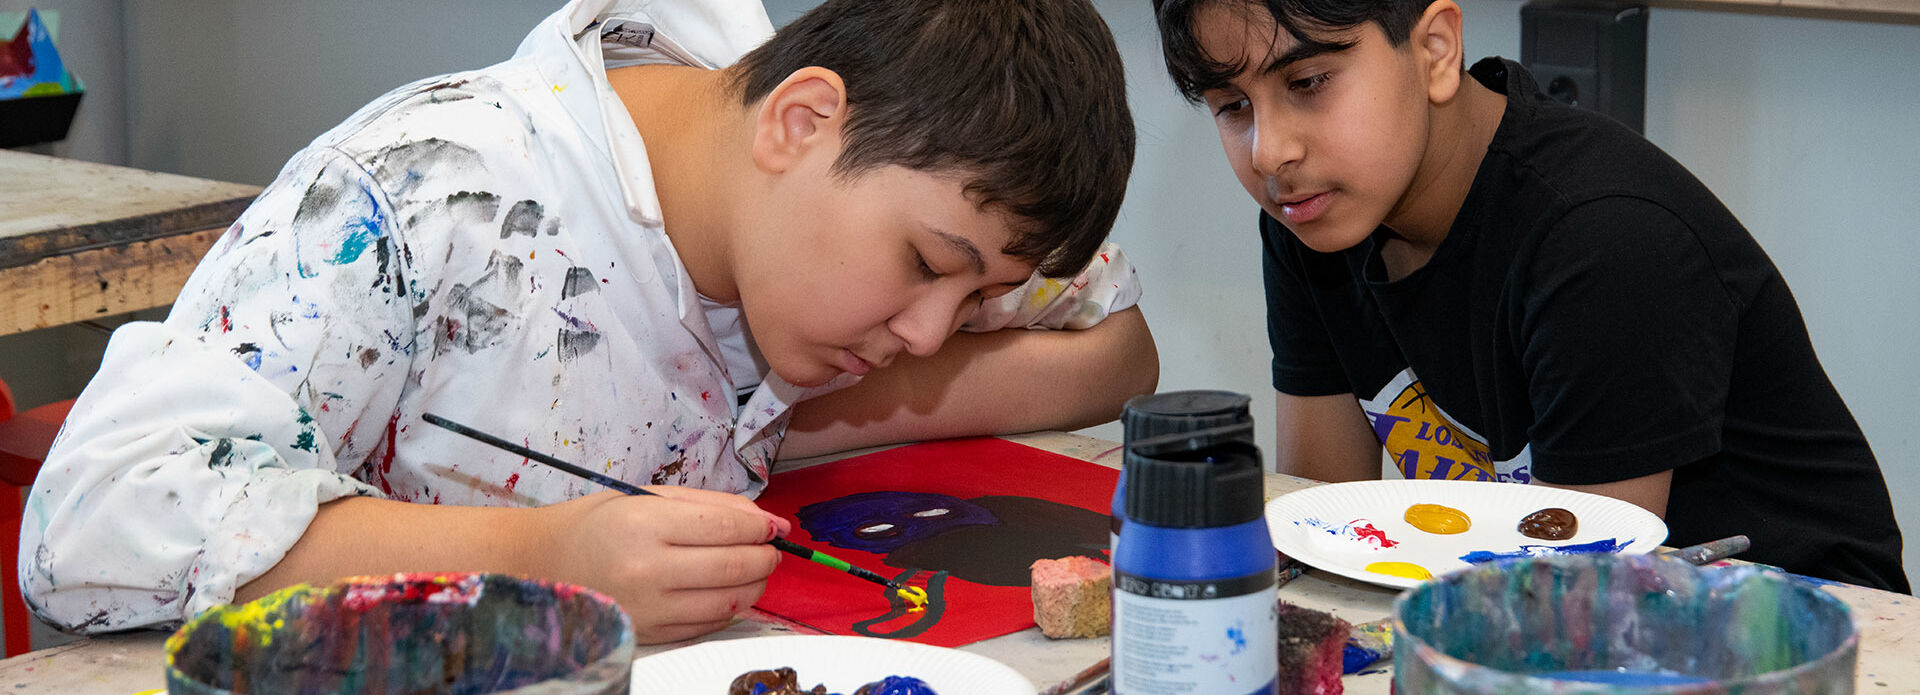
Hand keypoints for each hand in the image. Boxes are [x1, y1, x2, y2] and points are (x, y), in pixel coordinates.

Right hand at [536, 487, 791, 642]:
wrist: (544, 563)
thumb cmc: (598, 522)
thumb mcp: (649, 496)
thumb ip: (711, 506)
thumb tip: (766, 521)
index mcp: (644, 523)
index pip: (726, 528)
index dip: (762, 528)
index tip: (774, 526)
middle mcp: (646, 569)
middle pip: (734, 567)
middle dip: (766, 556)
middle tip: (771, 548)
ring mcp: (649, 607)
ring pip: (729, 601)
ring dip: (756, 584)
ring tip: (756, 569)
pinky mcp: (650, 633)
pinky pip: (709, 624)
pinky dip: (731, 608)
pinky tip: (728, 590)